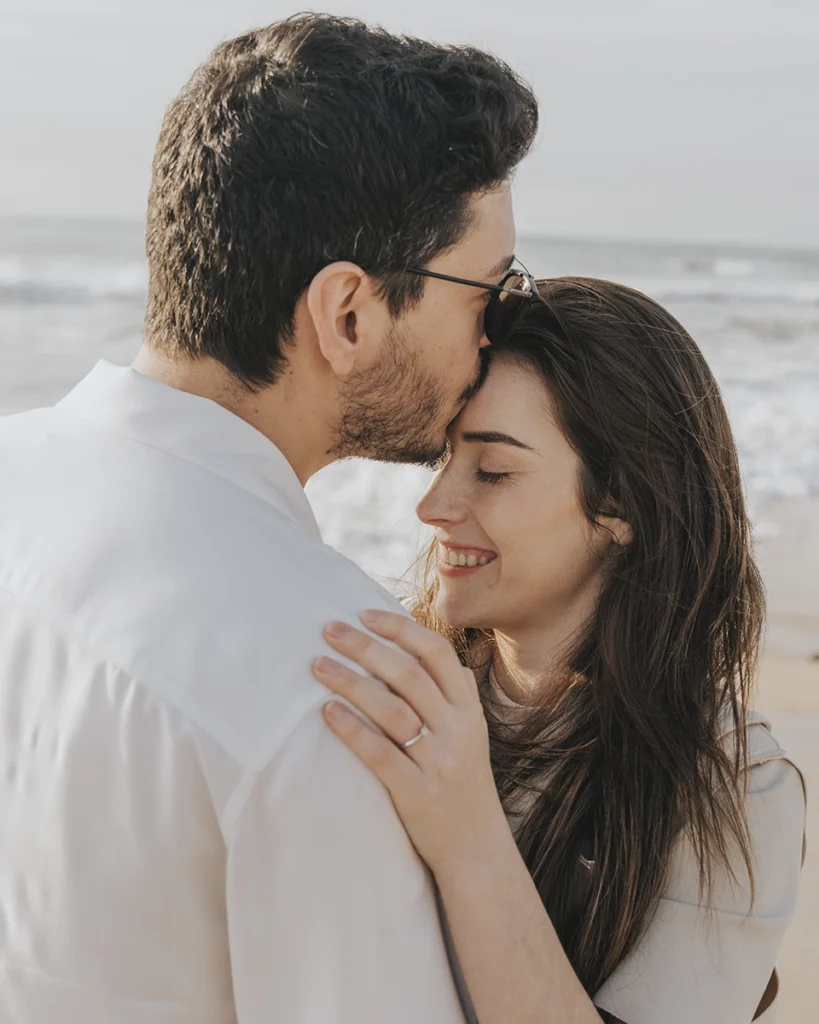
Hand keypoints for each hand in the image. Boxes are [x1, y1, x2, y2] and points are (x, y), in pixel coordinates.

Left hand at [313, 610, 509, 875]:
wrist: (477, 849)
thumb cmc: (463, 783)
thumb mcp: (471, 733)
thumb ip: (456, 695)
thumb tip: (442, 656)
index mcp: (468, 708)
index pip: (436, 653)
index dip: (400, 628)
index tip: (364, 613)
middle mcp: (457, 729)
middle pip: (408, 674)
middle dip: (365, 647)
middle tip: (329, 631)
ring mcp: (439, 761)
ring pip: (391, 710)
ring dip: (351, 682)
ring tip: (317, 666)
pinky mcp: (418, 793)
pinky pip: (380, 754)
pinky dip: (352, 729)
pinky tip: (327, 712)